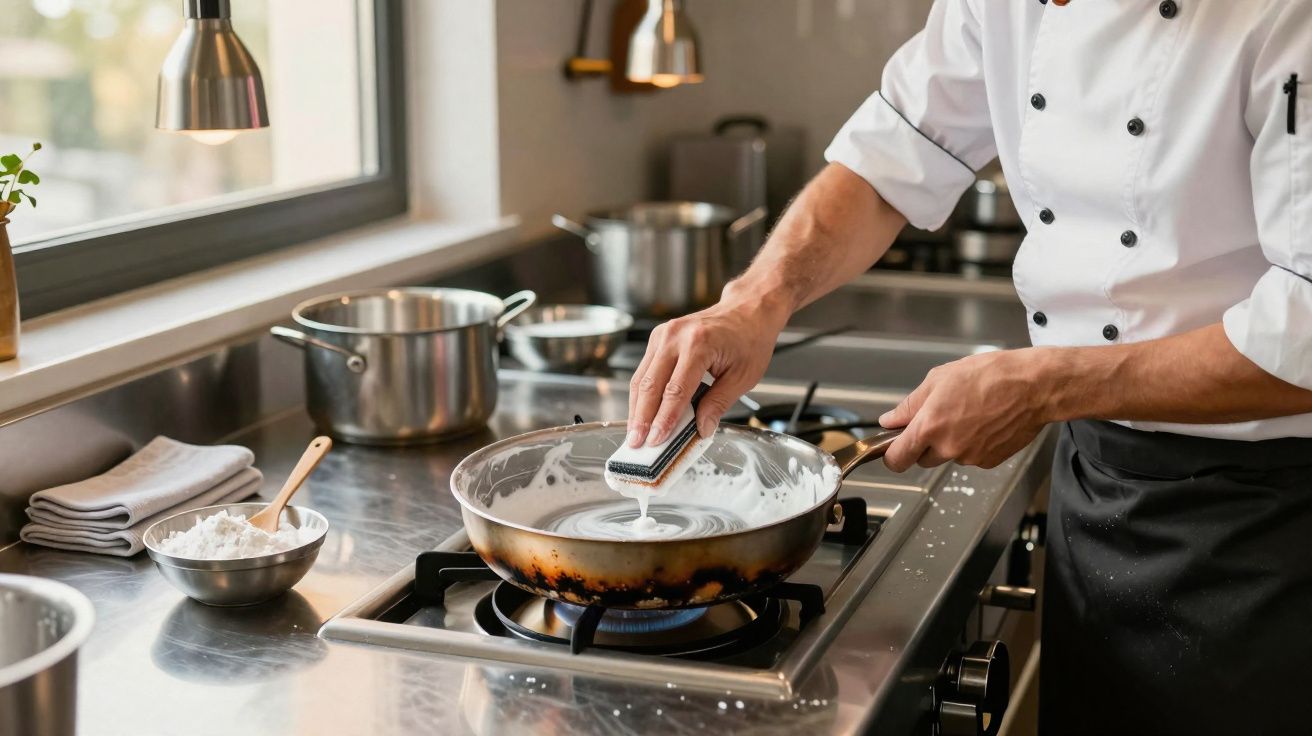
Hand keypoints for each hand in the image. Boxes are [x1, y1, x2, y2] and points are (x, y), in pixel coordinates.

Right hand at [626, 295, 790, 446]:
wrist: (747, 310)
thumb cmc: (749, 339)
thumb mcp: (743, 376)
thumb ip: (719, 404)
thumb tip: (701, 429)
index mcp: (699, 344)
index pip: (675, 390)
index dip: (664, 419)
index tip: (656, 441)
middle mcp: (675, 336)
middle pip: (650, 385)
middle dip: (642, 418)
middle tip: (637, 444)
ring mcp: (663, 335)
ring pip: (641, 378)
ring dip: (637, 409)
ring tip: (636, 434)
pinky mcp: (658, 338)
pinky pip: (644, 370)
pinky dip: (642, 395)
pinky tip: (642, 413)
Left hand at [878, 348, 1062, 470]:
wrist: (1034, 386)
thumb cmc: (990, 376)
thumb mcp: (940, 379)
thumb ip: (910, 405)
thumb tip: (890, 420)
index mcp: (930, 426)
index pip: (897, 459)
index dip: (892, 455)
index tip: (893, 449)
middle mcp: (948, 447)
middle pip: (922, 459)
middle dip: (924, 444)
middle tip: (940, 418)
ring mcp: (969, 457)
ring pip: (948, 456)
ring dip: (951, 442)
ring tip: (969, 414)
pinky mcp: (989, 461)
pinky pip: (971, 457)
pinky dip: (972, 444)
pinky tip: (984, 422)